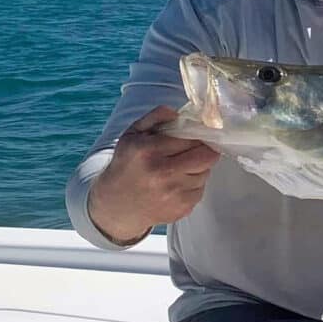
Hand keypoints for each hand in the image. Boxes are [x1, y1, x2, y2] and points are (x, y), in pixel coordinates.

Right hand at [88, 106, 220, 242]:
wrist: (115, 205)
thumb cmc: (127, 165)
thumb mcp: (132, 135)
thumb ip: (155, 118)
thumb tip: (178, 113)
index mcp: (148, 151)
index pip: (191, 138)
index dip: (196, 136)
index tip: (194, 137)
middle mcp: (161, 173)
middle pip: (207, 157)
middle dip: (204, 151)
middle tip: (195, 151)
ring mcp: (173, 194)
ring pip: (205, 173)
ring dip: (198, 169)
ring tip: (180, 169)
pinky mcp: (182, 208)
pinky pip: (200, 190)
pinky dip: (194, 185)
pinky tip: (177, 184)